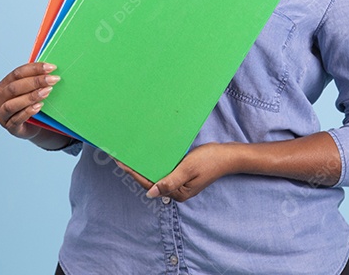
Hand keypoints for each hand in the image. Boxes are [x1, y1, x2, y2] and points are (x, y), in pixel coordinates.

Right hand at [0, 62, 60, 138]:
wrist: (33, 126)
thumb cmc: (31, 103)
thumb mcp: (32, 89)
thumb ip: (36, 79)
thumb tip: (51, 67)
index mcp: (4, 85)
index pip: (17, 73)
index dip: (34, 69)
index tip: (51, 67)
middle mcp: (0, 98)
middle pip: (14, 87)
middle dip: (35, 82)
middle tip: (53, 79)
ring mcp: (2, 114)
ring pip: (12, 104)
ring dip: (31, 97)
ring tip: (47, 92)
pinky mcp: (10, 127)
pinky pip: (16, 120)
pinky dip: (28, 112)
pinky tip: (39, 106)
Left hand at [118, 142, 240, 201]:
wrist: (229, 156)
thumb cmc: (210, 160)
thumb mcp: (188, 169)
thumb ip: (169, 181)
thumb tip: (150, 193)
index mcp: (178, 193)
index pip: (150, 184)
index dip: (134, 174)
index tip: (121, 163)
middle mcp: (177, 191)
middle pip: (151, 181)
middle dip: (136, 171)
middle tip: (120, 158)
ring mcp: (180, 184)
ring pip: (157, 176)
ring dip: (144, 167)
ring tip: (129, 157)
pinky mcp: (182, 176)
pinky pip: (165, 171)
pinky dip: (155, 165)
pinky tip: (148, 157)